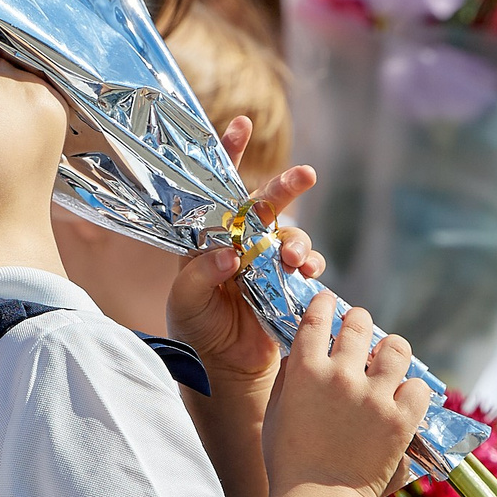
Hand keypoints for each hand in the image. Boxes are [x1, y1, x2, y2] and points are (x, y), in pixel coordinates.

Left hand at [167, 118, 325, 392]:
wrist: (224, 371)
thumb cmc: (195, 332)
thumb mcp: (186, 303)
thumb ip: (201, 274)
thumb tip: (229, 253)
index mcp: (205, 238)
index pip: (215, 191)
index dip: (228, 156)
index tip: (242, 125)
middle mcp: (237, 242)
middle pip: (262, 204)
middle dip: (284, 187)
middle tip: (305, 176)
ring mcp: (263, 261)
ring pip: (288, 233)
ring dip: (297, 240)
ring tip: (294, 260)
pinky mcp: (285, 283)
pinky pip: (306, 263)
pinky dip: (310, 263)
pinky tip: (306, 272)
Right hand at [262, 292, 432, 496]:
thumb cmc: (289, 460)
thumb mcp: (276, 410)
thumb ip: (289, 374)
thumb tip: (300, 348)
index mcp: (305, 370)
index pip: (318, 315)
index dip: (326, 304)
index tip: (330, 304)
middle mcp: (341, 375)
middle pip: (359, 322)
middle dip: (358, 322)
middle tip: (359, 335)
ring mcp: (374, 397)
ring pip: (395, 347)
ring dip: (390, 351)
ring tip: (386, 362)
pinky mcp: (401, 420)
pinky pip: (419, 387)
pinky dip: (412, 391)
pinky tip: (402, 398)